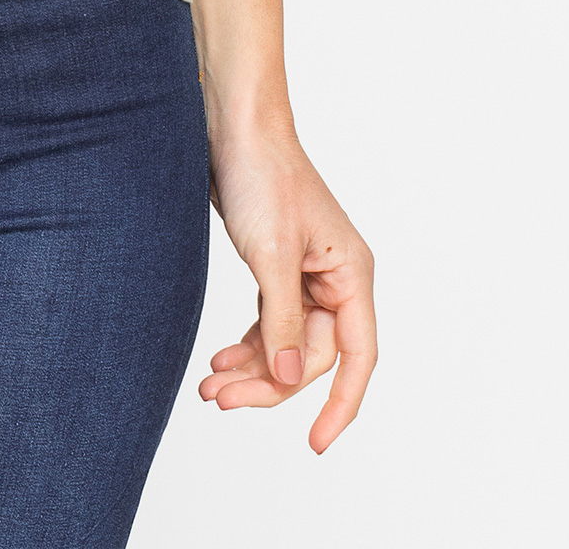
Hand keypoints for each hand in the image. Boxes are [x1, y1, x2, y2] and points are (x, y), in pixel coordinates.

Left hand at [199, 129, 374, 451]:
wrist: (232, 125)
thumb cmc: (262, 174)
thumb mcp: (271, 253)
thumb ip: (281, 318)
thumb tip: (285, 374)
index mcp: (351, 275)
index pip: (357, 357)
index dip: (340, 404)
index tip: (316, 444)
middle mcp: (334, 279)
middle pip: (311, 354)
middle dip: (268, 382)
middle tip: (221, 399)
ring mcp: (304, 273)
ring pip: (284, 341)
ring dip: (250, 367)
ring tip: (210, 387)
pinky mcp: (274, 265)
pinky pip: (268, 320)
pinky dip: (245, 342)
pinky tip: (219, 358)